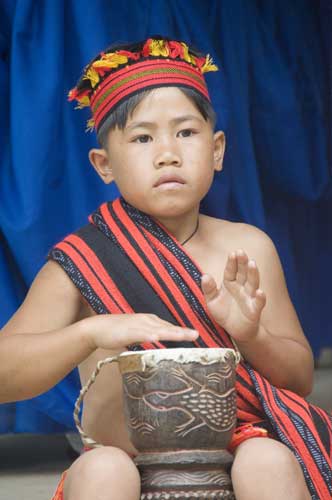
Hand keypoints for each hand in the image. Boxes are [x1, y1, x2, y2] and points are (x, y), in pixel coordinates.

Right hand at [82, 313, 198, 350]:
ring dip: (172, 332)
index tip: (194, 336)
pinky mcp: (129, 330)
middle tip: (197, 335)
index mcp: (150, 321)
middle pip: (167, 327)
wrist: (97, 328)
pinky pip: (142, 333)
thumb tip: (158, 345)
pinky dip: (150, 335)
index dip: (181, 332)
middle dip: (182, 331)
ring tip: (186, 335)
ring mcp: (138, 325)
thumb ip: (148, 338)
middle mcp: (147, 320)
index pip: (169, 327)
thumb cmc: (117, 332)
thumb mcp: (137, 334)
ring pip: (159, 329)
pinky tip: (158, 338)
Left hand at [201, 250, 265, 341]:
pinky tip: (259, 292)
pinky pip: (258, 302)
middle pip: (243, 273)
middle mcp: (241, 287)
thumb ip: (208, 289)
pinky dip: (260, 297)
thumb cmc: (224, 313)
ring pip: (252, 283)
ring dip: (253, 273)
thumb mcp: (212, 301)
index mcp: (230, 283)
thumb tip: (204, 275)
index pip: (231, 270)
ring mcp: (249, 297)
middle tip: (241, 252)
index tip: (232, 253)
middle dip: (242, 262)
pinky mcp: (254, 310)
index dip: (232, 262)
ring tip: (252, 263)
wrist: (235, 330)